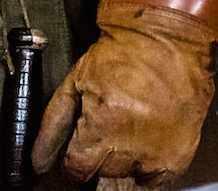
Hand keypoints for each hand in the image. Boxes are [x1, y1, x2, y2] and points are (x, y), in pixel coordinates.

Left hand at [32, 2, 217, 187]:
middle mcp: (129, 147)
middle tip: (107, 127)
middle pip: (102, 172)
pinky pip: (154, 179)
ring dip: (123, 158)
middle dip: (99, 154)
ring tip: (128, 127)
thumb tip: (39, 160)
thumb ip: (54, 124)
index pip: (76, 170)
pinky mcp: (178, 156)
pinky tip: (144, 139)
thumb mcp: (76, 81)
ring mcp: (156, 154)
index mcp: (100, 129)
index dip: (73, 163)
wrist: (167, 39)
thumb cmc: (123, 54)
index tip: (76, 155)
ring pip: (127, 175)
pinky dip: (147, 166)